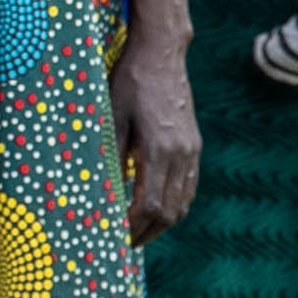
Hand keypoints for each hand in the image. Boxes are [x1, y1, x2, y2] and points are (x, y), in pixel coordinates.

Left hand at [117, 39, 202, 242]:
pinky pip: (189, 186)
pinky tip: (157, 207)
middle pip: (171, 211)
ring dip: (163, 222)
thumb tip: (104, 193)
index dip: (135, 227)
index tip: (116, 237)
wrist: (162, 53)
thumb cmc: (129, 81)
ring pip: (184, 202)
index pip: (151, 205)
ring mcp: (192, 150)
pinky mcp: (194, 144)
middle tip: (126, 244)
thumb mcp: (112, 116)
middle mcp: (182, 154)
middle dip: (149, 232)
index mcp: (159, 149)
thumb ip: (112, 156)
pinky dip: (175, 204)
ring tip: (140, 232)